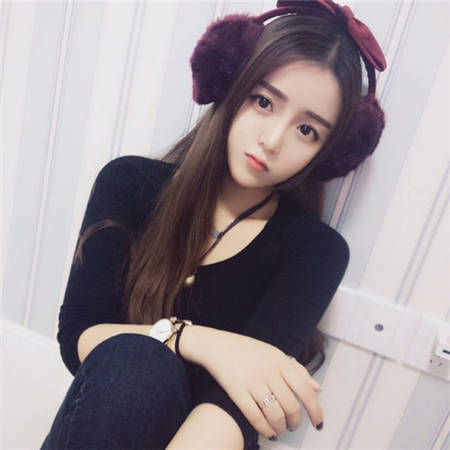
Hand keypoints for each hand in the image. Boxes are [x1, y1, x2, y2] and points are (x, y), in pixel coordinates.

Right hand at [200, 328, 323, 438]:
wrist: (218, 346)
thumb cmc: (248, 350)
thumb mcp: (275, 353)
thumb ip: (298, 370)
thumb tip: (318, 389)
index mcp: (281, 361)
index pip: (305, 390)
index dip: (315, 410)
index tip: (317, 423)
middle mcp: (269, 372)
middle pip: (291, 406)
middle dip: (295, 422)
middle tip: (293, 426)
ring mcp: (253, 382)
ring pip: (275, 415)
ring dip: (280, 427)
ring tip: (279, 429)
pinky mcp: (237, 392)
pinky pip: (255, 417)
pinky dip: (264, 429)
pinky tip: (267, 431)